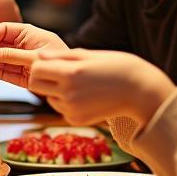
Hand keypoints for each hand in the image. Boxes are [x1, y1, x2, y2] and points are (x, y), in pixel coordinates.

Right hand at [0, 22, 66, 87]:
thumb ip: (11, 55)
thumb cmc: (59, 59)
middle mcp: (22, 46)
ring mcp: (21, 61)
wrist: (74, 78)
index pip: (4, 29)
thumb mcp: (34, 54)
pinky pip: (6, 72)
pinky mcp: (22, 76)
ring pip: (0, 60)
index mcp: (27, 34)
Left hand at [27, 48, 174, 126]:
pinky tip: (84, 95)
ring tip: (78, 83)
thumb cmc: (118, 67)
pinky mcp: (77, 120)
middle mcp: (69, 93)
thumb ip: (61, 56)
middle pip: (35, 85)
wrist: (141, 91)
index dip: (38, 64)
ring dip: (54, 90)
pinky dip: (66, 101)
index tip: (48, 61)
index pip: (35, 69)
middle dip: (42, 77)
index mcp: (71, 73)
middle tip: (57, 71)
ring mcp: (72, 109)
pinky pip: (60, 108)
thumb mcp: (90, 55)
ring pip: (48, 98)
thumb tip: (39, 55)